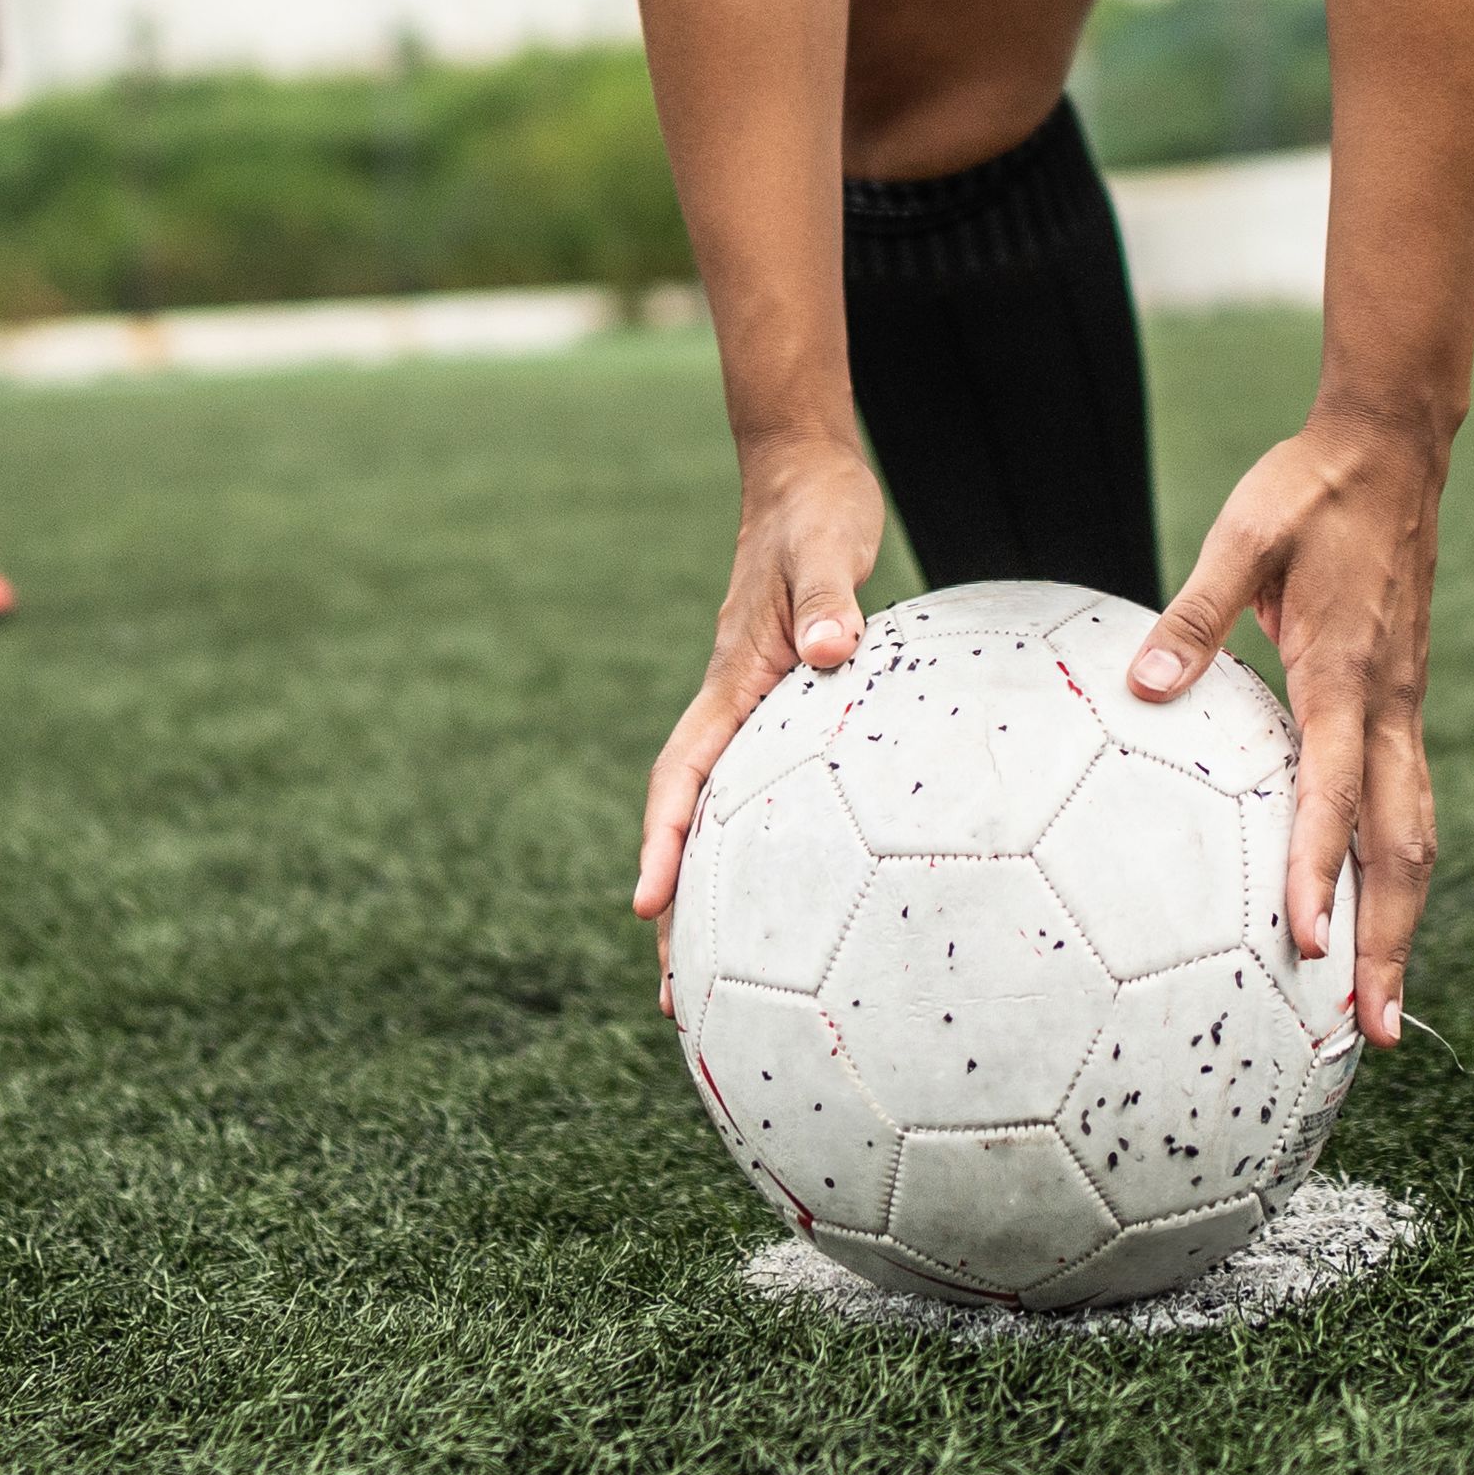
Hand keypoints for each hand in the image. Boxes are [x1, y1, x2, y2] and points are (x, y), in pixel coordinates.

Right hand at [634, 431, 889, 1001]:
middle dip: (674, 908)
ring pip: (721, 818)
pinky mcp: (787, 712)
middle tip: (674, 998)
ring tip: (718, 983)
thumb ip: (827, 601)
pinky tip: (792, 895)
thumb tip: (827, 652)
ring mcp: (755, 712)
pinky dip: (762, 850)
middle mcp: (733, 706)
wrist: (805, 476)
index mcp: (732, 680)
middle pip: (688, 821)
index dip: (662, 841)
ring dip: (712, 896)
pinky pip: (765, 796)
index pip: (682, 774)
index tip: (646, 904)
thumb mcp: (825, 549)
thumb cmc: (815, 511)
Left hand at [1130, 407, 1447, 1047]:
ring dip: (1403, 923)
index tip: (1305, 946)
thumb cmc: (1309, 491)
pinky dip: (1395, 871)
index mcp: (1347, 673)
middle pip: (1400, 845)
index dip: (1320, 872)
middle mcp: (1389, 705)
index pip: (1335, 793)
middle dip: (1391, 943)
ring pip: (1415, 835)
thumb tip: (1143, 683)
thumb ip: (1193, 614)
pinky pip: (1406, 804)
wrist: (1392, 449)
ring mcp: (1405, 708)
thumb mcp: (1241, 536)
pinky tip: (1373, 913)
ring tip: (1384, 1007)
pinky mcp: (1402, 703)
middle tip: (1374, 1032)